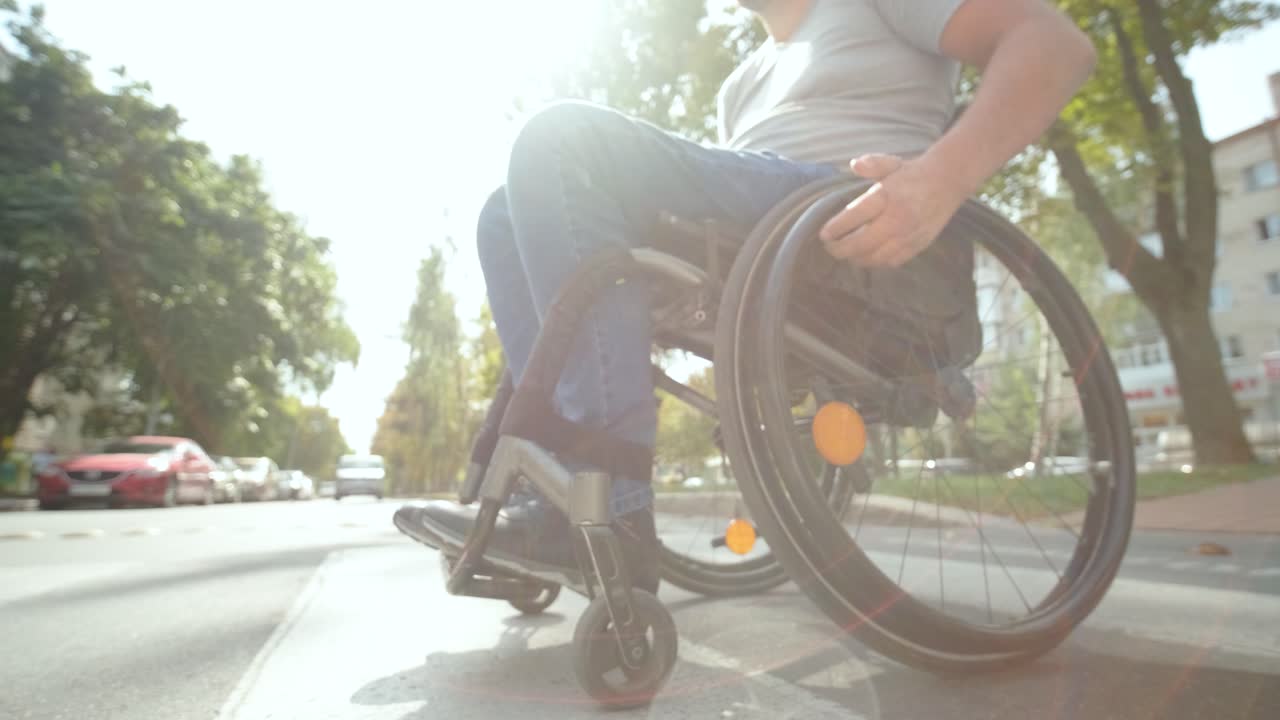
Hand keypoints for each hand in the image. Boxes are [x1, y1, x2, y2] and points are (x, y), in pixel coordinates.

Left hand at [819, 154, 969, 267]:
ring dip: (855, 258)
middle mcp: (897, 219)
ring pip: (874, 258)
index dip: (836, 228)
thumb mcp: (890, 163)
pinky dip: (875, 262)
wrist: (947, 182)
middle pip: (860, 244)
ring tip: (845, 253)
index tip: (823, 235)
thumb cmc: (912, 174)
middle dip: (840, 249)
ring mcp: (908, 235)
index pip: (854, 216)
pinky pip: (891, 262)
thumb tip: (854, 164)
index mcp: (887, 196)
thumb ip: (871, 164)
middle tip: (830, 247)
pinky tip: (867, 256)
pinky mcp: (917, 245)